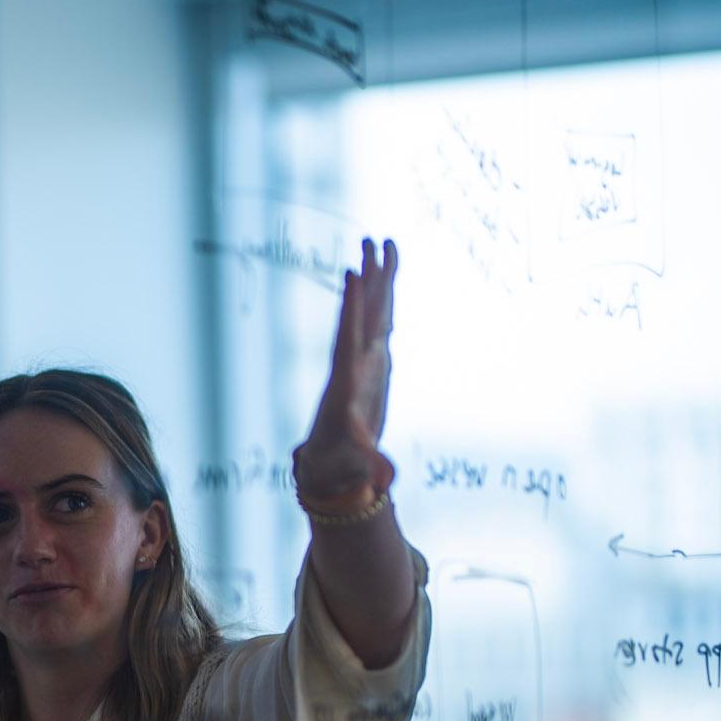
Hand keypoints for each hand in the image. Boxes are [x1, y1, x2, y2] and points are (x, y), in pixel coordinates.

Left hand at [295, 238, 398, 503]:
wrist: (331, 464)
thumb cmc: (340, 468)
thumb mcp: (355, 471)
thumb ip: (369, 469)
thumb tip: (384, 479)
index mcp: (345, 387)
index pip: (347, 342)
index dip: (350, 311)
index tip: (350, 276)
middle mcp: (352, 366)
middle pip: (361, 317)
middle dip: (368, 281)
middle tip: (371, 240)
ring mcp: (363, 361)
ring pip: (372, 312)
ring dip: (378, 278)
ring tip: (381, 241)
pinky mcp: (373, 361)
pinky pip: (381, 320)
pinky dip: (388, 295)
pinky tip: (390, 270)